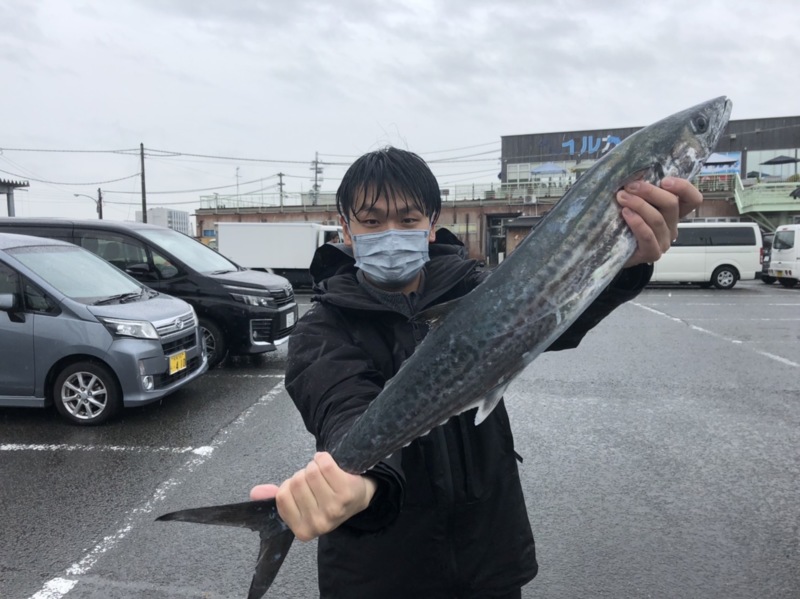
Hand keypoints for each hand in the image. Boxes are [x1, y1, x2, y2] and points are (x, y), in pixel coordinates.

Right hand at [249, 452, 376, 541]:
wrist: (358, 497)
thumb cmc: (325, 499)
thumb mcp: (301, 504)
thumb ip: (277, 497)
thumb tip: (255, 492)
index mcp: (302, 530)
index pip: (283, 495)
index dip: (290, 485)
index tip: (302, 489)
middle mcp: (319, 524)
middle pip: (297, 482)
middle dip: (303, 475)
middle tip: (315, 481)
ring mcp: (334, 509)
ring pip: (310, 472)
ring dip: (314, 466)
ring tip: (322, 474)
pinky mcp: (346, 492)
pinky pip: (324, 464)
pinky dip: (324, 458)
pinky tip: (329, 464)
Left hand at [616, 177, 702, 267]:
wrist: (612, 251)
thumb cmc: (623, 223)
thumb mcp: (635, 203)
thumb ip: (641, 191)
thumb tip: (636, 173)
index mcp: (673, 212)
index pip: (692, 199)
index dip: (683, 188)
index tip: (664, 181)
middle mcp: (672, 226)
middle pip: (671, 204)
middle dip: (650, 192)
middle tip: (630, 186)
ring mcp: (664, 241)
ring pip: (657, 219)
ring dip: (639, 204)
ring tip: (622, 197)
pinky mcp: (652, 253)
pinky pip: (648, 236)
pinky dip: (637, 222)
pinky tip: (626, 213)